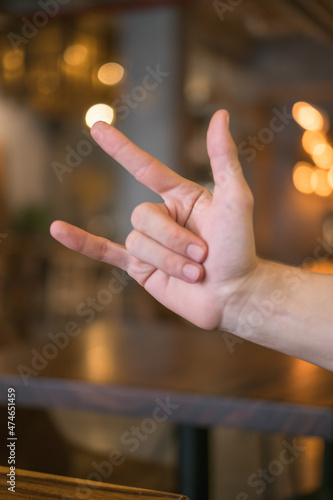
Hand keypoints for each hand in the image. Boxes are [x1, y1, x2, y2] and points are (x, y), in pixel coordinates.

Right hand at [50, 110, 257, 330]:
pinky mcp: (140, 269)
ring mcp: (148, 244)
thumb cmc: (240, 246)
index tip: (98, 127)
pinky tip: (58, 231)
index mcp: (180, 196)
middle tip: (203, 256)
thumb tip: (219, 114)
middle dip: (174, 239)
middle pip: (142, 216)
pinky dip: (83, 243)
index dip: (121, 148)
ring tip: (196, 273)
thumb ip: (223, 158)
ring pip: (136, 242)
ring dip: (168, 260)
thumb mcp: (236, 198)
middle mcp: (162, 217)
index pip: (145, 168)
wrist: (235, 294)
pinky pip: (106, 253)